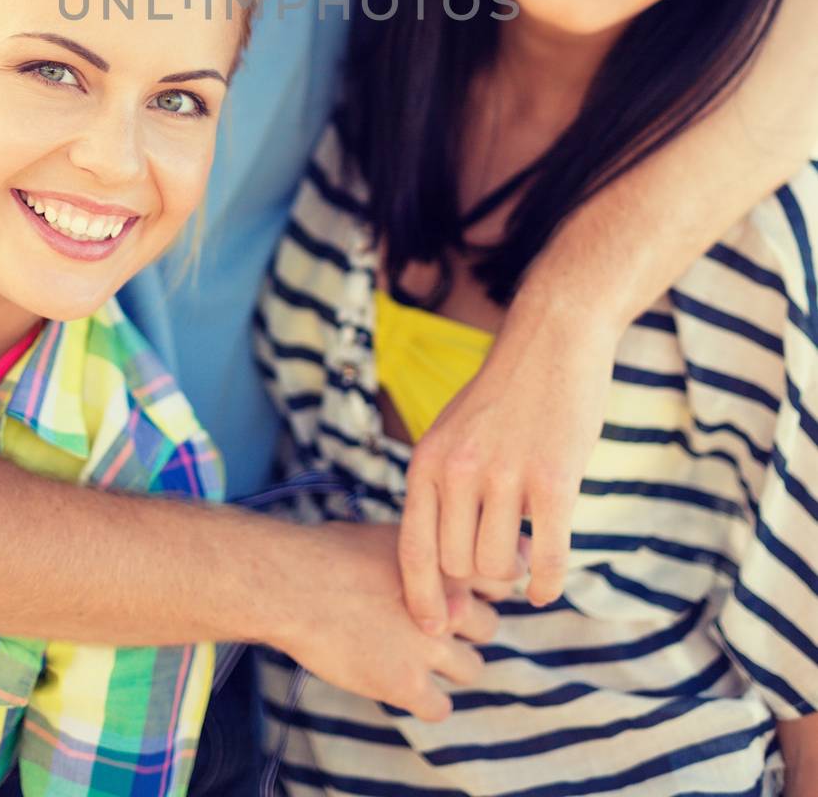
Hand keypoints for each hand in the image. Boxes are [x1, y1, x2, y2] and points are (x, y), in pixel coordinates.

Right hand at [272, 520, 504, 720]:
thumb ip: (426, 549)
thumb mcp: (390, 534)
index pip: (501, 581)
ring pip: (472, 670)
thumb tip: (442, 551)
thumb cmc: (331, 552)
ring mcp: (431, 648)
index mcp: (448, 563)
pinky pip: (440, 708)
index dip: (484, 589)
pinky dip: (427, 701)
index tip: (466, 593)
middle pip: (489, 627)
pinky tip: (405, 685)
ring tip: (418, 657)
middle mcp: (451, 604)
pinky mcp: (407, 685)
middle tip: (437, 628)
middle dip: (466, 629)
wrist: (297, 585)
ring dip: (451, 666)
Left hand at [398, 300, 617, 628]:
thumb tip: (448, 566)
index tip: (435, 629)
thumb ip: (444, 489)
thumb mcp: (453, 433)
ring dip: (513, 574)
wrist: (552, 339)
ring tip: (525, 554)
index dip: (421, 598)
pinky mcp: (555, 480)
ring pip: (499, 566)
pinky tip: (546, 587)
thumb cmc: (504, 394)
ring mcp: (506, 475)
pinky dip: (548, 583)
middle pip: (458, 566)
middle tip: (500, 562)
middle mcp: (459, 470)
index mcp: (428, 460)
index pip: (413, 549)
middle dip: (478, 577)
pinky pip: (548, 557)